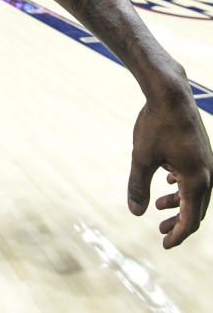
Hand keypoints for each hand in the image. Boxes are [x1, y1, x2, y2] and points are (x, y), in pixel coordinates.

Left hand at [127, 94, 212, 247]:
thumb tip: (135, 212)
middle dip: (178, 222)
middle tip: (160, 232)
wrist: (171, 95)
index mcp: (196, 180)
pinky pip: (196, 176)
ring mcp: (207, 162)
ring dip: (179, 202)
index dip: (178, 235)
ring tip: (159, 206)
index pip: (190, 219)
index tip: (164, 245)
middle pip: (197, 208)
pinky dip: (183, 185)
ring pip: (196, 191)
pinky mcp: (202, 151)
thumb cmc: (155, 125)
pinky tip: (168, 182)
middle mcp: (208, 173)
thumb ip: (138, 186)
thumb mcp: (141, 158)